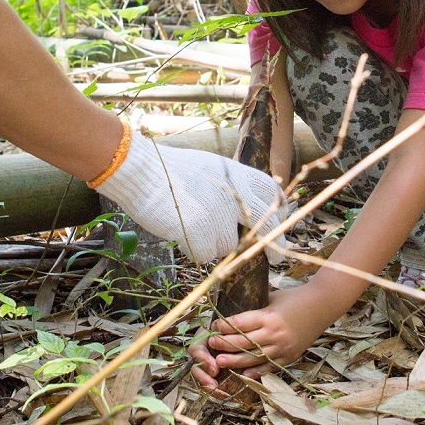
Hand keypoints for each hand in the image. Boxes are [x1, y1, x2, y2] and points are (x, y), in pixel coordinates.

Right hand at [96, 131, 286, 263]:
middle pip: (266, 226)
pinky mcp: (201, 232)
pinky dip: (194, 249)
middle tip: (277, 257)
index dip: (280, 210)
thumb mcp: (211, 167)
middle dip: (274, 245)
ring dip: (214, 244)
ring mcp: (219, 215)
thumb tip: (245, 205)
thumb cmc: (170, 168)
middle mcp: (235, 195)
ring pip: (228, 245)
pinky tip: (180, 232)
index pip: (272, 192)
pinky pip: (205, 254)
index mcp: (238, 174)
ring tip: (192, 225)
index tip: (282, 222)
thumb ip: (231, 185)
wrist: (143, 170)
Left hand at [191, 285, 328, 384]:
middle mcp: (274, 334)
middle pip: (243, 342)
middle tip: (211, 343)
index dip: (225, 326)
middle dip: (224, 343)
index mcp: (269, 316)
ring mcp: (282, 347)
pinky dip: (256, 371)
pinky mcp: (289, 356)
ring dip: (234, 361)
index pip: (240, 323)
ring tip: (219, 362)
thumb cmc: (295, 297)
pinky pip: (269, 366)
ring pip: (253, 358)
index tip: (214, 326)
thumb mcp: (273, 297)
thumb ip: (256, 306)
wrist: (322, 305)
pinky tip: (243, 374)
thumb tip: (235, 308)